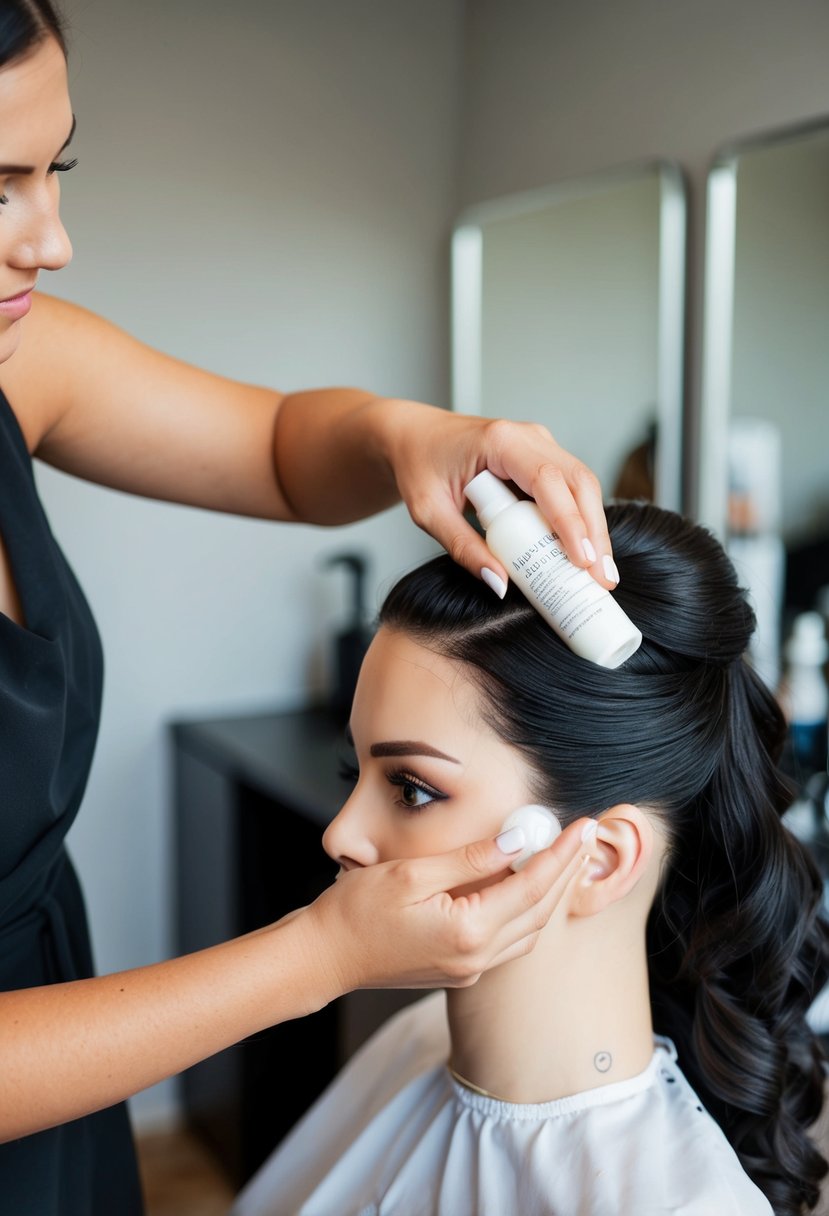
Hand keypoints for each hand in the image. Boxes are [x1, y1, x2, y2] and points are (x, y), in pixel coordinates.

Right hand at [302, 818, 593, 996]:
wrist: (325, 956)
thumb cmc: (357, 910)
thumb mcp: (412, 874)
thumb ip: (469, 859)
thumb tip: (515, 839)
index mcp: (467, 931)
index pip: (532, 886)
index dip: (561, 854)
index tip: (582, 826)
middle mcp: (476, 957)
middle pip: (540, 911)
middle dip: (567, 871)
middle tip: (587, 835)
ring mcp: (469, 969)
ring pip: (530, 930)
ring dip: (552, 893)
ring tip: (567, 857)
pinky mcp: (460, 971)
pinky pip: (510, 942)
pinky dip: (528, 912)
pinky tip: (530, 887)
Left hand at [379, 402, 617, 591]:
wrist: (415, 437)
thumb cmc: (418, 466)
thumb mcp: (429, 512)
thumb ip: (462, 548)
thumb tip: (501, 584)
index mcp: (500, 442)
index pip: (548, 480)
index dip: (570, 522)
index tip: (583, 560)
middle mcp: (529, 438)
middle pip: (579, 483)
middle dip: (595, 534)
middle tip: (602, 580)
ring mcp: (540, 446)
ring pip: (583, 486)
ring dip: (595, 531)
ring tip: (602, 576)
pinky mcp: (542, 459)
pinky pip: (571, 490)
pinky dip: (582, 523)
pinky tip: (587, 557)